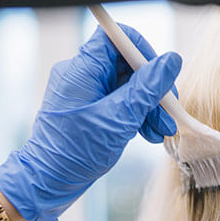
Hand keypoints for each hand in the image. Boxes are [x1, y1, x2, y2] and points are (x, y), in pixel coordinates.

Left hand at [0, 26, 180, 220]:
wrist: (47, 182)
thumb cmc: (76, 151)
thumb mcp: (120, 118)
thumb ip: (147, 88)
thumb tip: (171, 60)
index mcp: (83, 69)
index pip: (117, 38)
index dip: (143, 52)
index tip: (162, 77)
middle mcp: (81, 75)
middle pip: (126, 65)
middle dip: (152, 89)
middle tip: (169, 114)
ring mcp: (84, 93)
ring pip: (126, 87)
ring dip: (148, 107)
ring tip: (161, 132)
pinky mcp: (88, 110)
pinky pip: (118, 103)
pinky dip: (135, 116)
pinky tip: (148, 134)